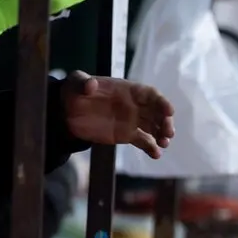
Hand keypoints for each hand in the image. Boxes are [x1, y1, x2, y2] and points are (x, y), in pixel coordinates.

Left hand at [61, 72, 175, 157]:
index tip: (169, 111)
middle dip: (165, 122)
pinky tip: (156, 155)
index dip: (161, 102)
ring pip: (154, 127)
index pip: (151, 95)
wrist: (68, 111)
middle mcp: (135, 106)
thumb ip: (83, 82)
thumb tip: (90, 84)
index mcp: (128, 90)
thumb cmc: (75, 91)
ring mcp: (133, 121)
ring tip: (164, 144)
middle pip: (157, 113)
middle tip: (168, 133)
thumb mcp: (76, 83)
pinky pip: (144, 142)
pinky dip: (151, 148)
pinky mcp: (128, 135)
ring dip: (162, 135)